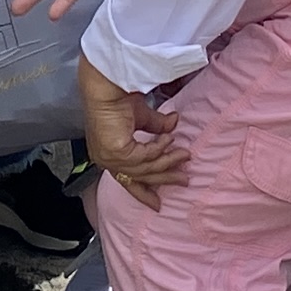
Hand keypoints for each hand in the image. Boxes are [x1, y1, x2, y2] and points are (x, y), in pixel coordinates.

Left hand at [79, 57, 184, 195]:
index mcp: (109, 155)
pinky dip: (159, 149)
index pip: (127, 180)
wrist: (106, 86)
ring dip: (168, 161)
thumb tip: (174, 125)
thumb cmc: (117, 98)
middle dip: (164, 179)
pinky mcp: (116, 152)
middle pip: (139, 178)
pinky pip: (145, 157)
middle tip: (184, 180)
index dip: (143, 192)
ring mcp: (109, 158)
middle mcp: (106, 160)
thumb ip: (156, 127)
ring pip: (145, 168)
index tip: (158, 203)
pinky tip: (169, 139)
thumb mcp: (141, 117)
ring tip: (184, 153)